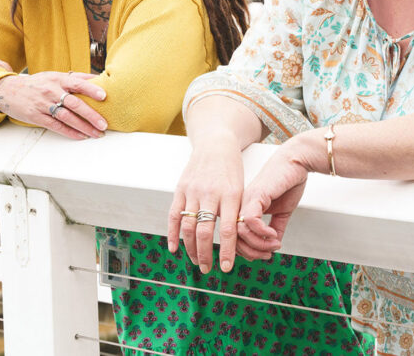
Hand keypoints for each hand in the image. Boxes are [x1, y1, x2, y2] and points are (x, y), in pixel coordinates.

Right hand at [0, 71, 107, 139]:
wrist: (7, 90)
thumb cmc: (36, 83)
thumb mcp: (54, 75)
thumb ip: (75, 77)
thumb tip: (97, 78)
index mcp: (57, 79)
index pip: (77, 83)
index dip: (91, 89)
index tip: (104, 96)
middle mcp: (51, 91)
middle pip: (74, 104)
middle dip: (91, 115)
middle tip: (103, 124)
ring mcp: (43, 105)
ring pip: (66, 117)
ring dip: (83, 127)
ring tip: (96, 133)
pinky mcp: (36, 116)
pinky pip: (56, 126)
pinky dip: (69, 132)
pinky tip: (80, 135)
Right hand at [167, 130, 267, 272]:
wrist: (216, 144)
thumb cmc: (232, 170)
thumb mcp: (241, 189)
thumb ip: (236, 213)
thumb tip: (236, 244)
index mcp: (231, 194)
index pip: (228, 229)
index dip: (226, 251)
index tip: (226, 268)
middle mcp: (210, 193)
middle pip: (205, 231)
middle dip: (205, 255)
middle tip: (208, 269)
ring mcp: (193, 191)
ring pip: (189, 226)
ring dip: (190, 248)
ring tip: (195, 261)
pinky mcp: (180, 189)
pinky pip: (173, 215)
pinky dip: (172, 234)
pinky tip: (174, 248)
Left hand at [236, 146, 310, 259]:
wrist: (297, 162)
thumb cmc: (289, 181)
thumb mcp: (282, 211)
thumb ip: (276, 227)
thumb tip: (273, 244)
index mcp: (246, 208)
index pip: (237, 237)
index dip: (249, 251)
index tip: (265, 254)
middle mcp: (243, 205)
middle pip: (235, 238)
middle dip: (252, 252)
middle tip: (268, 254)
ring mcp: (247, 200)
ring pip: (240, 231)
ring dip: (258, 244)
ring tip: (273, 243)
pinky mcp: (256, 195)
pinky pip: (250, 220)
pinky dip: (261, 231)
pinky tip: (273, 233)